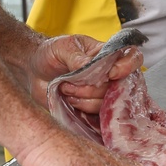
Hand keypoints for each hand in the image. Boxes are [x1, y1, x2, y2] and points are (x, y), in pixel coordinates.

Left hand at [25, 33, 142, 112]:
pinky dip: (82, 111)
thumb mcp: (63, 47)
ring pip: (107, 104)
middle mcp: (110, 76)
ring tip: (65, 89)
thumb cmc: (50, 54)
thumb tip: (89, 67)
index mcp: (108, 55)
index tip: (111, 73)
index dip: (127, 67)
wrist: (33, 71)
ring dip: (84, 99)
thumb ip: (78, 57)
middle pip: (119, 87)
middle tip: (70, 81)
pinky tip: (69, 102)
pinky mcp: (92, 110)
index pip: (133, 58)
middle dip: (94, 88)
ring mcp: (102, 94)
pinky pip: (97, 117)